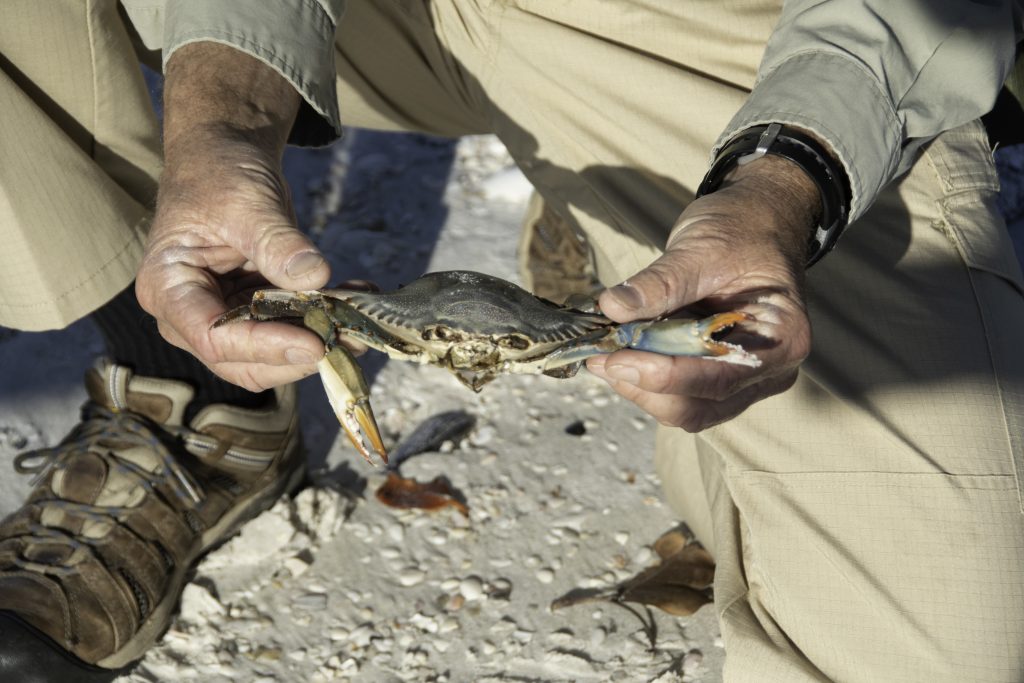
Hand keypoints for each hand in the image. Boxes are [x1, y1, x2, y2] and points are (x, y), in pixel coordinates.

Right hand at [136, 43, 329, 390]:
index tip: (314, 344)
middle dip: (295, 357)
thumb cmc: (219, 172)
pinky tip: (355, 298)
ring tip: (359, 323)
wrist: (225, 156)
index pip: (213, 336)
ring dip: (316, 341)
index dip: (264, 346)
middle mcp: (188, 313)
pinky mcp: (252, 311)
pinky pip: (288, 330)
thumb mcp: (246, 203)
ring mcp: (221, 315)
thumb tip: (315, 277)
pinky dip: (321, 321)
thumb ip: (277, 242)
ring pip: (269, 355)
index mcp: (167, 287)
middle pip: (240, 361)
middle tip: (349, 340)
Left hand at [586, 155, 819, 430]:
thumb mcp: (701, 249)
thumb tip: (613, 308)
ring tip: (607, 353)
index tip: (615, 359)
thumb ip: (660, 283)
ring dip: (640, 387)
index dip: (663, 376)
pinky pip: (679, 397)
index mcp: (782, 339)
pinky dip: (645, 380)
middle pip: (698, 406)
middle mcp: (770, 371)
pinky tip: (623, 354)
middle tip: (601, 356)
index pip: (719, 378)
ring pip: (684, 410)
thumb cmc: (741, 231)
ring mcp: (745, 380)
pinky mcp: (718, 378)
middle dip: (644, 385)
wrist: (756, 222)